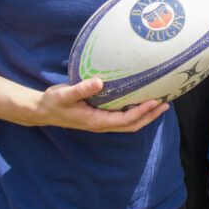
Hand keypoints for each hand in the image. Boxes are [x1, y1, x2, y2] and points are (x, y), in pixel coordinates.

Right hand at [36, 79, 169, 131]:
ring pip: (128, 124)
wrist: (42, 110)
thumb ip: (81, 89)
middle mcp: (101, 125)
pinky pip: (122, 119)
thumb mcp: (64, 94)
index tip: (155, 101)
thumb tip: (99, 82)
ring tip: (160, 104)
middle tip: (166, 104)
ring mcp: (101, 122)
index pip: (124, 120)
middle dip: (150, 116)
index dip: (141, 112)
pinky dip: (135, 113)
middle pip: (131, 125)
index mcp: (95, 121)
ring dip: (145, 116)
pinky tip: (141, 101)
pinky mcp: (100, 117)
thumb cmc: (53, 102)